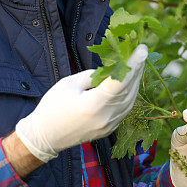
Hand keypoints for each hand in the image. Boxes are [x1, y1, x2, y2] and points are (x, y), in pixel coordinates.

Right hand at [15, 44, 147, 161]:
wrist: (45, 136)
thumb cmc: (52, 107)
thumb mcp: (69, 84)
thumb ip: (92, 76)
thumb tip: (109, 70)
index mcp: (93, 105)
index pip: (119, 81)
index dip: (132, 64)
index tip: (141, 49)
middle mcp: (105, 117)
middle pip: (128, 90)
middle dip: (136, 69)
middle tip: (141, 51)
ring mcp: (108, 126)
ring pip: (130, 100)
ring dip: (135, 82)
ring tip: (138, 64)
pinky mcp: (109, 129)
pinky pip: (125, 109)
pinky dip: (129, 94)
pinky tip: (130, 83)